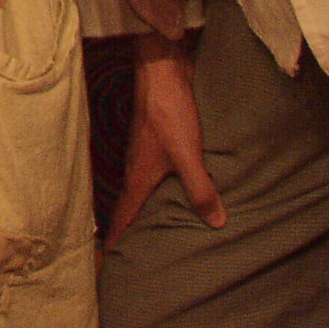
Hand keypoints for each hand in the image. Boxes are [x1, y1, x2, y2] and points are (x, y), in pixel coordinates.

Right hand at [106, 32, 226, 247]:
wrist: (162, 71)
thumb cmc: (168, 113)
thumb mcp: (187, 154)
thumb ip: (200, 188)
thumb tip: (216, 223)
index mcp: (138, 174)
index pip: (124, 212)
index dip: (118, 235)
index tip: (112, 256)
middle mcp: (137, 165)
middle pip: (131, 202)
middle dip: (132, 225)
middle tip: (138, 249)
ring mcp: (146, 151)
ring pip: (145, 186)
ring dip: (148, 205)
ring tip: (161, 224)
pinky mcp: (158, 139)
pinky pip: (156, 171)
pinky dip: (162, 186)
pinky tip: (178, 187)